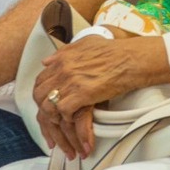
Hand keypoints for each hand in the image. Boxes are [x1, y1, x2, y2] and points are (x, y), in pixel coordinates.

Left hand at [31, 35, 169, 158]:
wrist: (129, 59)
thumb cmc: (113, 52)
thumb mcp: (84, 44)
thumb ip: (64, 52)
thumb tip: (47, 61)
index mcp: (62, 58)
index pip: (39, 80)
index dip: (40, 95)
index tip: (46, 104)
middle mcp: (63, 69)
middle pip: (39, 95)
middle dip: (43, 111)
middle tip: (51, 120)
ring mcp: (71, 81)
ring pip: (49, 106)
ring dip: (54, 119)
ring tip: (61, 124)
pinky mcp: (82, 93)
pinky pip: (64, 112)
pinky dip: (67, 120)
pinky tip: (73, 121)